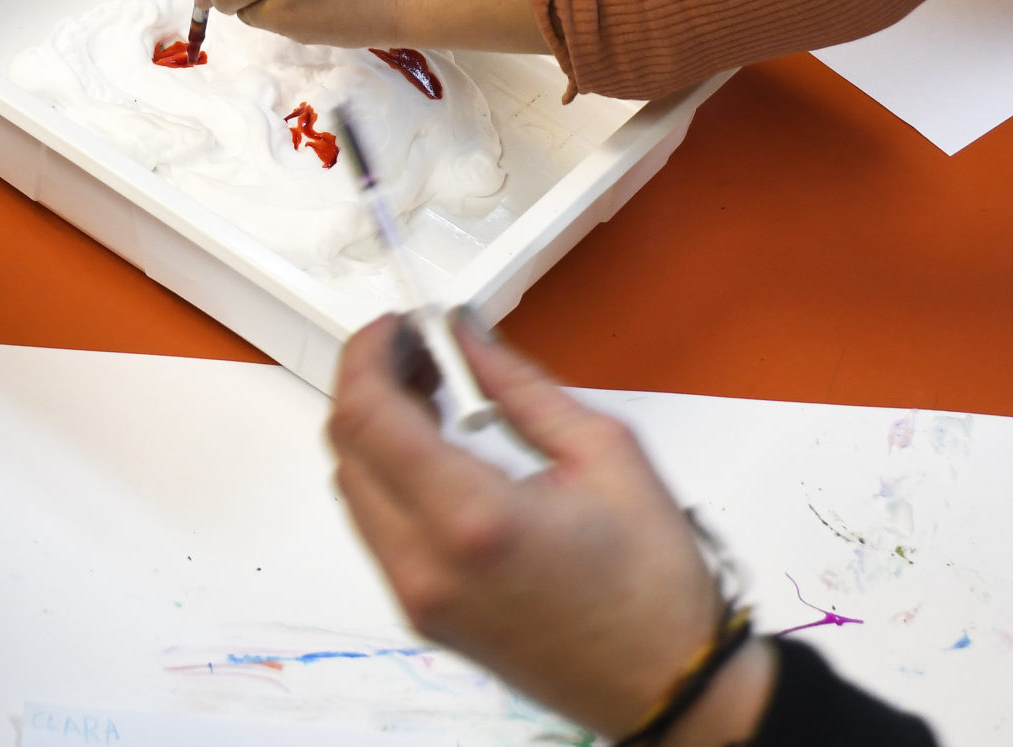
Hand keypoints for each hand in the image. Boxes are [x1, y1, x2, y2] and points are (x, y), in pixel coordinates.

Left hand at [328, 317, 775, 742]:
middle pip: (347, 448)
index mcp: (473, 520)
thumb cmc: (653, 587)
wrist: (665, 685)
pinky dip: (388, 475)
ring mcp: (418, 598)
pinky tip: (436, 449)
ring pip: (353, 487)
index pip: (369, 416)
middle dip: (370, 383)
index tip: (396, 327)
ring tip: (433, 396)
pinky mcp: (422, 613)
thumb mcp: (604, 451)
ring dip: (376, 430)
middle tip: (419, 352)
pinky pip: (375, 526)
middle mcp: (427, 565)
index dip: (368, 354)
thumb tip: (467, 337)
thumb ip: (519, 385)